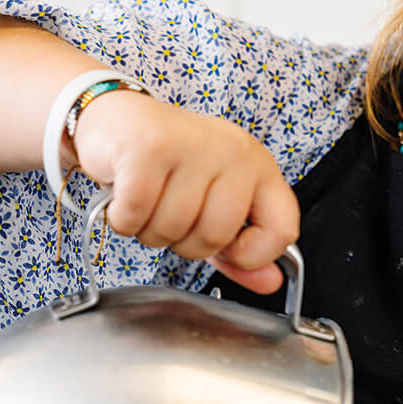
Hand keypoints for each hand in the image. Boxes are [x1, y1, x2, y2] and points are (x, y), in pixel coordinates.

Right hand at [72, 90, 298, 292]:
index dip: (252, 255)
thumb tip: (271, 282)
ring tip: (147, 202)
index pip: (282, 230)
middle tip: (172, 216)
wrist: (119, 121)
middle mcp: (234, 151)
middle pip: (216, 235)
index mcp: (259, 167)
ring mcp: (194, 145)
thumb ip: (242, 250)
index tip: (227, 247)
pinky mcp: (150, 147)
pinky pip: (136, 213)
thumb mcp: (215, 208)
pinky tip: (123, 197)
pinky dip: (123, 219)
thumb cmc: (170, 167)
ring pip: (173, 228)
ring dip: (149, 230)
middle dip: (185, 243)